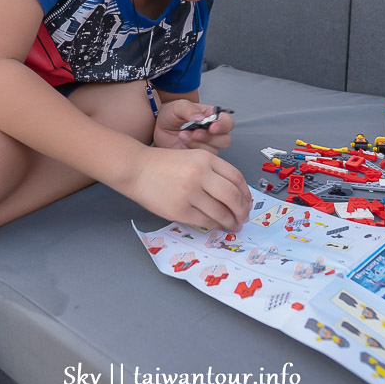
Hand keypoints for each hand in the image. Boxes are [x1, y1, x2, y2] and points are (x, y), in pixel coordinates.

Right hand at [120, 145, 250, 231]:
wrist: (136, 169)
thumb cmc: (164, 164)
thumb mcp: (193, 157)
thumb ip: (213, 172)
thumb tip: (235, 196)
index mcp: (206, 159)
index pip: (236, 178)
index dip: (246, 193)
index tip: (247, 202)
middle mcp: (200, 174)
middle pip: (232, 197)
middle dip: (242, 211)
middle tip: (243, 218)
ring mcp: (189, 193)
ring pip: (221, 212)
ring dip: (230, 222)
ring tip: (233, 226)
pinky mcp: (179, 210)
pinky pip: (205, 221)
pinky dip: (214, 226)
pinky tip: (217, 226)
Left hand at [154, 100, 234, 153]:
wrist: (158, 128)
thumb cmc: (170, 115)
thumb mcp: (178, 107)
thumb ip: (190, 109)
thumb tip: (201, 117)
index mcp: (212, 117)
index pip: (227, 122)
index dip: (223, 125)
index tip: (212, 127)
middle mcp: (213, 133)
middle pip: (225, 140)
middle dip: (209, 137)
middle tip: (194, 132)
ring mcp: (206, 146)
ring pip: (214, 151)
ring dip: (197, 143)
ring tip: (183, 135)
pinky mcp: (198, 158)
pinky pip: (203, 160)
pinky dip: (191, 150)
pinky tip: (181, 142)